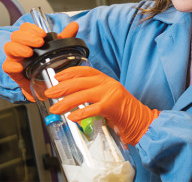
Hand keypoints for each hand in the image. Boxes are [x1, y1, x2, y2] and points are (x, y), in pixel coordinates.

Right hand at [2, 21, 78, 100]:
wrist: (46, 85)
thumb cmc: (49, 64)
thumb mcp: (59, 48)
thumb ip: (65, 37)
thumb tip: (74, 25)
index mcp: (30, 39)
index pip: (25, 28)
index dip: (32, 28)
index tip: (42, 34)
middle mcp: (21, 47)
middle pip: (16, 35)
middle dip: (27, 37)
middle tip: (39, 43)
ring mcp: (15, 58)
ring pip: (9, 47)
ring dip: (19, 48)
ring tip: (30, 53)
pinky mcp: (13, 72)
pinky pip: (7, 67)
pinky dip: (12, 66)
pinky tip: (20, 67)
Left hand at [45, 66, 159, 145]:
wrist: (142, 121)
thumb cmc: (123, 111)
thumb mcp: (107, 97)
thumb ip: (93, 94)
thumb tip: (71, 97)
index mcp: (106, 80)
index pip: (85, 71)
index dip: (69, 72)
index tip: (57, 77)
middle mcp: (108, 84)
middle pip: (80, 82)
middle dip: (62, 88)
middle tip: (49, 94)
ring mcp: (111, 94)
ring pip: (83, 95)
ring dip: (66, 103)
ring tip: (55, 108)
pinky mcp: (112, 107)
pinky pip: (93, 109)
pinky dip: (80, 113)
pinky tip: (71, 118)